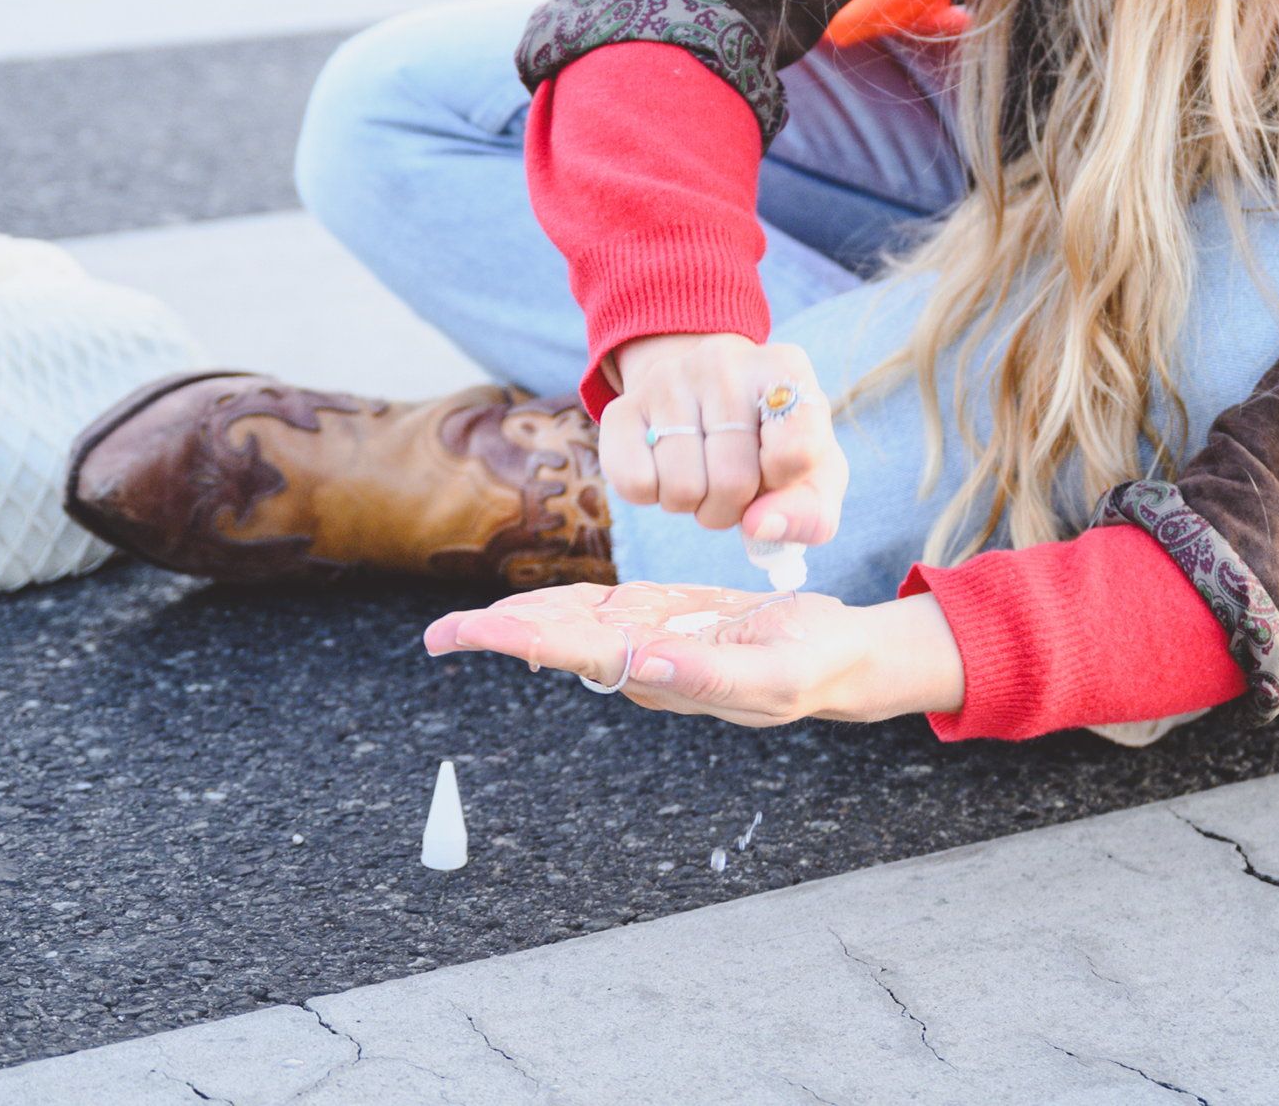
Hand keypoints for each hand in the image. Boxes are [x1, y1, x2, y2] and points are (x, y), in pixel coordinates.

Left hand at [424, 580, 965, 727]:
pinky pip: (601, 611)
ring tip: (458, 629)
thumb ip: (708, 672)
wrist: (838, 658)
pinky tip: (527, 606)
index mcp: (665, 674)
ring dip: (518, 623)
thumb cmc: (813, 666)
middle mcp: (646, 664)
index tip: (482, 637)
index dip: (529, 642)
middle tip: (439, 636)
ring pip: (572, 627)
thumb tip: (640, 663)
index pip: (583, 655)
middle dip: (500, 638)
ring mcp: (651, 643)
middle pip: (561, 644)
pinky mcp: (664, 621)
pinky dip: (559, 603)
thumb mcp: (773, 673)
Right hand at [599, 333, 845, 544]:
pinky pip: (636, 485)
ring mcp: (668, 379)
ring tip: (704, 474)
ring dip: (695, 505)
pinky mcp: (622, 407)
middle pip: (734, 480)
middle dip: (735, 508)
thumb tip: (760, 527)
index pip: (796, 450)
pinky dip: (654, 496)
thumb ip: (811, 511)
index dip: (785, 483)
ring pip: (682, 489)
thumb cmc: (770, 443)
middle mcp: (724, 360)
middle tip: (735, 485)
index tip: (777, 469)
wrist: (705, 397)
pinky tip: (667, 467)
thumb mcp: (812, 474)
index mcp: (785, 369)